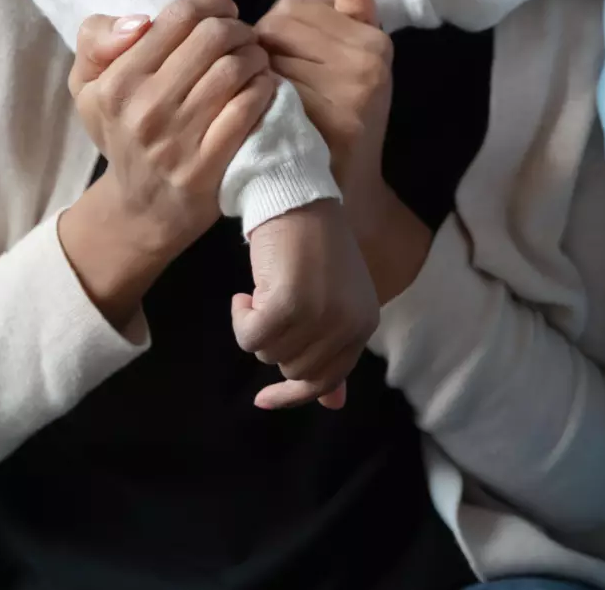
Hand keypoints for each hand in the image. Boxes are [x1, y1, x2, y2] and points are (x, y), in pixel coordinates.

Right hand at [61, 0, 277, 323]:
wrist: (141, 206)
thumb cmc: (122, 130)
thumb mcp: (89, 84)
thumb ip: (96, 38)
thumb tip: (139, 22)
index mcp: (116, 82)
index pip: (179, 16)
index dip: (211, 3)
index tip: (222, 12)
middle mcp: (143, 110)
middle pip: (214, 36)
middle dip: (238, 29)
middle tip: (242, 39)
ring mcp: (176, 140)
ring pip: (236, 68)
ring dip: (256, 57)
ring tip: (254, 61)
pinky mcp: (207, 165)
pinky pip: (249, 106)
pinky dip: (265, 88)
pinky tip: (263, 87)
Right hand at [238, 201, 377, 410]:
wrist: (296, 200)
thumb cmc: (312, 250)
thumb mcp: (332, 303)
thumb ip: (332, 352)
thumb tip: (334, 405)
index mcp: (364, 324)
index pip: (327, 380)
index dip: (293, 393)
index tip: (262, 398)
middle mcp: (348, 324)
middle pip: (292, 369)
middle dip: (275, 343)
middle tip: (274, 304)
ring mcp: (320, 316)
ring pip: (268, 354)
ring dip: (257, 326)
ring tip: (266, 289)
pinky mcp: (287, 305)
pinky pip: (249, 338)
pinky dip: (240, 318)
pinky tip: (245, 293)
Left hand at [255, 0, 394, 193]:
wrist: (346, 196)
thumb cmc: (343, 126)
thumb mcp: (360, 70)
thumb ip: (354, 21)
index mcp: (374, 44)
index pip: (295, 8)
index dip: (275, 32)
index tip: (280, 58)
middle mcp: (366, 63)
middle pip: (278, 29)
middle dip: (262, 51)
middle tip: (268, 81)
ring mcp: (349, 94)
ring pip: (268, 58)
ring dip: (255, 75)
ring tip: (266, 99)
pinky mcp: (326, 122)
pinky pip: (267, 91)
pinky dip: (255, 101)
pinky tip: (262, 117)